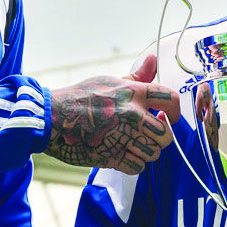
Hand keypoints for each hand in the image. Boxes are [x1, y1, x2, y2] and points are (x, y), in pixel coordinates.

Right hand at [44, 52, 176, 173]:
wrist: (51, 116)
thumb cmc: (80, 96)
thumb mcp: (109, 80)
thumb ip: (136, 76)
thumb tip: (153, 59)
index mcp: (134, 93)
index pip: (171, 99)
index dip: (175, 110)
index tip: (169, 115)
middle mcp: (131, 114)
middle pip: (166, 134)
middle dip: (161, 137)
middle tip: (150, 135)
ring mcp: (121, 136)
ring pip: (153, 153)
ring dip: (146, 152)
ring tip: (134, 145)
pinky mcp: (110, 156)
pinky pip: (137, 167)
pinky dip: (133, 164)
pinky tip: (123, 155)